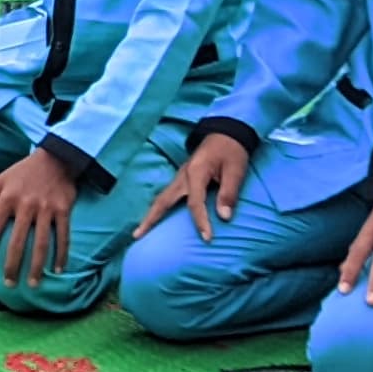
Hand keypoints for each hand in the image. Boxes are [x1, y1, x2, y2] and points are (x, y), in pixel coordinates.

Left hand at [0, 149, 80, 286]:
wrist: (54, 159)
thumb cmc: (20, 174)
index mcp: (6, 198)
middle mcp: (26, 204)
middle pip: (17, 242)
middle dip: (12, 265)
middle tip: (8, 283)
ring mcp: (46, 208)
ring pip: (41, 243)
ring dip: (37, 266)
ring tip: (32, 284)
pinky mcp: (64, 209)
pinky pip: (63, 236)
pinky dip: (62, 254)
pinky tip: (58, 270)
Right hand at [136, 131, 251, 240]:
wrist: (227, 133)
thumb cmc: (232, 151)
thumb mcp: (235, 171)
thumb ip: (229, 194)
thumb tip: (224, 217)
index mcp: (196, 172)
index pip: (194, 202)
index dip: (200, 221)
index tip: (207, 238)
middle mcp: (183, 175)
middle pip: (163, 200)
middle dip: (150, 219)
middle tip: (137, 235)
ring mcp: (180, 176)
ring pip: (162, 197)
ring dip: (151, 214)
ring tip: (140, 231)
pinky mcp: (182, 178)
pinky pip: (167, 195)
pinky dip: (159, 207)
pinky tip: (156, 216)